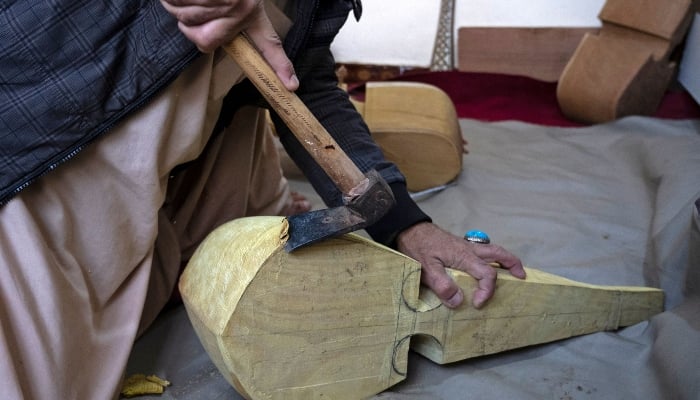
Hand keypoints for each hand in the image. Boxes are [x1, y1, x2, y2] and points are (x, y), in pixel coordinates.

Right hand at [160, 0, 298, 89]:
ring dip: (179, 7)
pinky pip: (173, 7)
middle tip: (195, 6)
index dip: (280, 65)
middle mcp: (238, 7)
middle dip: (192, 27)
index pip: (270, 42)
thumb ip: (232, 16)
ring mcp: (216, 1)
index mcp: (253, 8)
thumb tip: (210, 41)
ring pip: (185, 22)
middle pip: (205, 41)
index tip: (292, 85)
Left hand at [396, 222, 525, 308]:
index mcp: (464, 256)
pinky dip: (493, 256)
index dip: (487, 291)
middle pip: (498, 254)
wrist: (409, 228)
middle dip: (513, 265)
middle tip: (522, 277)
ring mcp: (465, 246)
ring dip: (505, 259)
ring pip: (493, 250)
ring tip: (513, 270)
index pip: (487, 274)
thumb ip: (442, 285)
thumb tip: (459, 301)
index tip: (478, 303)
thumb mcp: (426, 268)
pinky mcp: (459, 245)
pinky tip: (489, 264)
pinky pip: (483, 250)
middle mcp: (469, 249)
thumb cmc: (417, 247)